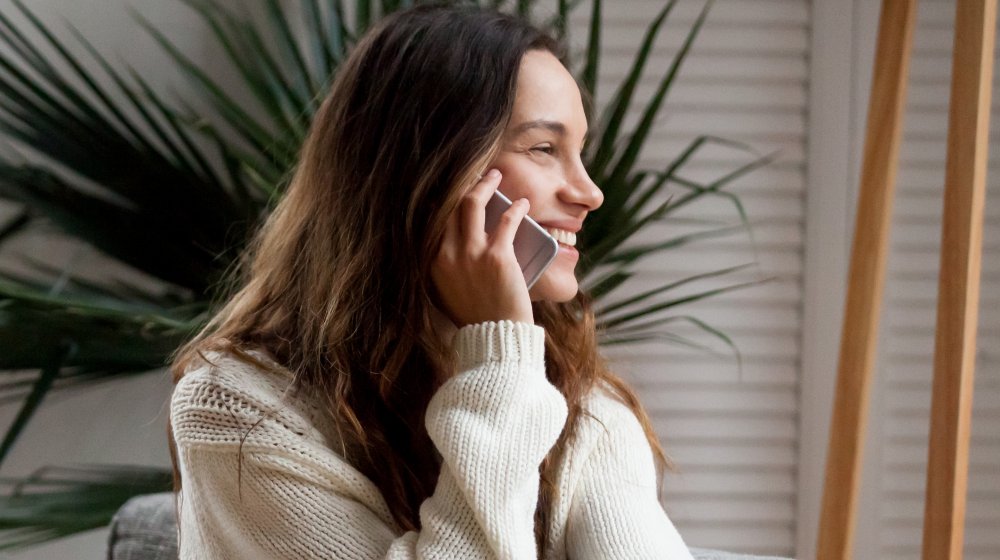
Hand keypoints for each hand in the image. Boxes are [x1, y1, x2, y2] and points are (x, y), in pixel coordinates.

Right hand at [431, 169, 532, 326]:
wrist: (494, 339)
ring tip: (496, 177)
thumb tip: (454, 249)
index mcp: (433, 262)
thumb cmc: (476, 318)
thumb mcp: (448, 293)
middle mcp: (446, 254)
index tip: (457, 189)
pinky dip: (516, 209)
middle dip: (466, 184)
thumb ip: (446, 270)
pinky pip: (507, 221)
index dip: (446, 199)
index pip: (435, 219)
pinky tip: (523, 204)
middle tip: (480, 176)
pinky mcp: (497, 257)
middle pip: (451, 205)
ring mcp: (471, 254)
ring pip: (473, 203)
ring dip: (486, 185)